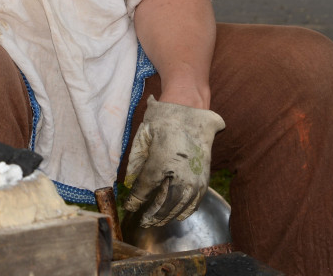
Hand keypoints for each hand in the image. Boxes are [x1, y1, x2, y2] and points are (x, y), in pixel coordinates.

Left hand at [123, 95, 224, 226]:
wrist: (192, 111)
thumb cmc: (163, 120)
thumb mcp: (142, 135)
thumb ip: (135, 161)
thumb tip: (127, 182)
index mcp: (160, 161)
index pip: (144, 189)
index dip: (136, 200)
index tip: (129, 207)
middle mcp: (179, 173)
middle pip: (164, 204)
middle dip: (152, 214)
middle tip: (143, 221)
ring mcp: (195, 178)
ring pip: (180, 206)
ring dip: (167, 216)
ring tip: (156, 221)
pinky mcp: (204, 178)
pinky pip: (195, 201)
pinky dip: (185, 211)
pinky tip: (176, 215)